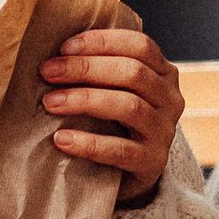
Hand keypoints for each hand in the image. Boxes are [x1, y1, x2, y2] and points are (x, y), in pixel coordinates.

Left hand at [41, 21, 181, 206]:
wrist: (126, 176)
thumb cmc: (112, 125)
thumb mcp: (112, 91)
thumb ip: (98, 70)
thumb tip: (55, 52)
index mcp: (162, 73)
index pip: (139, 46)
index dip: (102, 42)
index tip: (64, 47)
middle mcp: (170, 99)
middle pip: (132, 73)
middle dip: (86, 68)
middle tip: (48, 72)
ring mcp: (164, 132)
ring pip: (129, 107)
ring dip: (84, 100)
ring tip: (50, 102)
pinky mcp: (152, 163)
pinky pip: (120, 150)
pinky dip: (88, 144)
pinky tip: (61, 139)